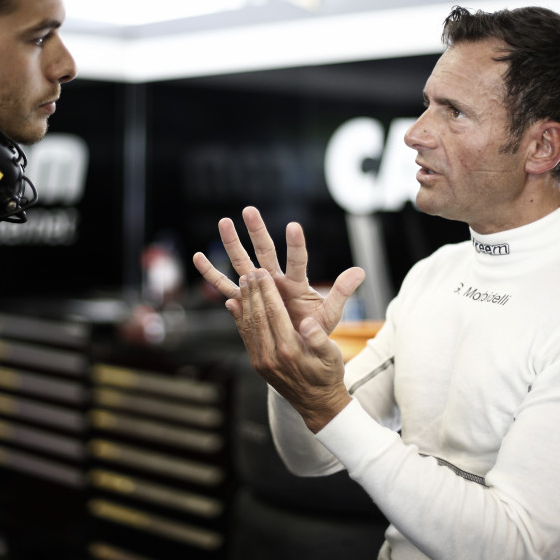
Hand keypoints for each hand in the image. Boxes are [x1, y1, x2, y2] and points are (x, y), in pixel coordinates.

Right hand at [192, 206, 364, 334]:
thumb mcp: (329, 314)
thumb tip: (361, 270)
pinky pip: (225, 284)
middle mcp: (276, 280)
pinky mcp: (245, 299)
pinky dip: (211, 273)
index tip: (293, 226)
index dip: (296, 245)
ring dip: (233, 243)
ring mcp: (259, 288)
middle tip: (249, 210)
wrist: (297, 348)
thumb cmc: (313, 330)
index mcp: (296, 284)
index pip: (297, 260)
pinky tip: (198, 257)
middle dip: (257, 232)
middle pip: (265, 252)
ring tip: (223, 222)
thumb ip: (341, 292)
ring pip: (242, 263)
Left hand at [237, 268, 353, 432]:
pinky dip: (239, 317)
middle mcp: (270, 356)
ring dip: (245, 301)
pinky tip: (235, 303)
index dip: (266, 291)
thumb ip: (319, 339)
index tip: (262, 273)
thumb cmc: (328, 375)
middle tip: (249, 271)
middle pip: (258, 316)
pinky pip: (245, 335)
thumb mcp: (332, 357)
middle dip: (253, 291)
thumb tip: (308, 324)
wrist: (316, 403)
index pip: (274, 313)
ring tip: (243, 281)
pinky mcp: (256, 363)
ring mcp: (260, 361)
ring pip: (249, 325)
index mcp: (289, 350)